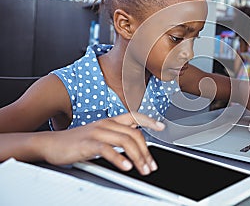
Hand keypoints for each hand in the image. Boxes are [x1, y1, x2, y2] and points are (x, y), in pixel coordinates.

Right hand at [39, 112, 164, 174]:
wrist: (51, 144)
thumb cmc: (75, 142)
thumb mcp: (98, 135)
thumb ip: (115, 136)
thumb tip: (132, 142)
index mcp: (109, 121)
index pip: (134, 116)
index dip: (149, 120)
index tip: (162, 126)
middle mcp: (106, 124)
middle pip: (134, 134)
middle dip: (146, 151)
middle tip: (151, 166)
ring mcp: (97, 132)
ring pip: (125, 141)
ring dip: (138, 157)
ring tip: (143, 169)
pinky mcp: (87, 143)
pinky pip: (107, 149)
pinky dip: (119, 158)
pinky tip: (126, 166)